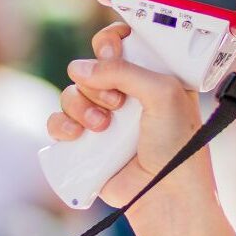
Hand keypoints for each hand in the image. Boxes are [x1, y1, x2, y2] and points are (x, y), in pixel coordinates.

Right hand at [46, 22, 235, 235]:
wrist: (166, 194)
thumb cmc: (177, 145)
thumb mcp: (163, 93)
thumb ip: (124, 70)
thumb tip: (81, 68)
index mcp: (151, 75)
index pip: (122, 42)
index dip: (111, 42)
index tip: (112, 52)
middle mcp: (127, 93)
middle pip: (91, 66)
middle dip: (98, 80)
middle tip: (118, 101)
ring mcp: (105, 117)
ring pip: (72, 92)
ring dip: (81, 105)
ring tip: (103, 125)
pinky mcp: (86, 142)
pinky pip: (58, 122)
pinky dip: (61, 124)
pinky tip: (77, 135)